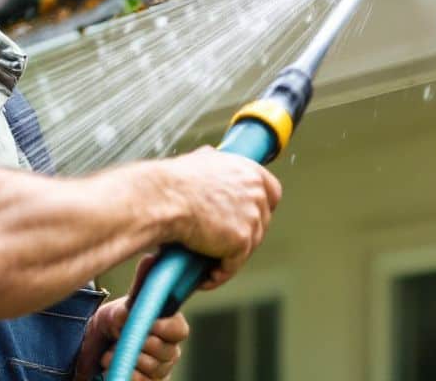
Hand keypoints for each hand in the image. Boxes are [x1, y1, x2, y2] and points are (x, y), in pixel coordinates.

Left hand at [74, 256, 188, 380]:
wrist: (98, 345)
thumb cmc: (118, 320)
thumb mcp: (126, 300)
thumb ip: (141, 284)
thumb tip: (151, 259)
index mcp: (170, 326)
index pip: (180, 330)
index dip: (164, 328)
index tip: (147, 322)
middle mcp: (169, 349)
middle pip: (166, 351)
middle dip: (142, 342)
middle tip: (123, 335)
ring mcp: (160, 369)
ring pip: (152, 367)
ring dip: (128, 357)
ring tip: (111, 349)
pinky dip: (126, 373)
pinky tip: (112, 363)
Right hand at [161, 146, 281, 287]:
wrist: (163, 199)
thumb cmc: (172, 182)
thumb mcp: (198, 160)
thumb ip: (211, 160)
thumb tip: (208, 155)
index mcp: (249, 171)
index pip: (272, 191)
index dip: (262, 207)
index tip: (250, 217)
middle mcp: (256, 192)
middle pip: (261, 222)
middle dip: (242, 235)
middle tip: (219, 245)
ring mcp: (251, 217)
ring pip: (248, 246)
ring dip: (229, 258)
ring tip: (208, 266)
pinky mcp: (241, 240)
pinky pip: (233, 265)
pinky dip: (219, 274)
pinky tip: (205, 278)